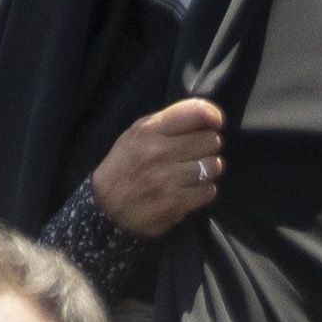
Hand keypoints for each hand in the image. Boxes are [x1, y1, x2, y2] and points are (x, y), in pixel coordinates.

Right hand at [90, 95, 226, 237]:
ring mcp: (169, 179)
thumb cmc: (124, 165)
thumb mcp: (136, 133)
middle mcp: (160, 152)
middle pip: (210, 140)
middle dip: (208, 144)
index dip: (213, 116)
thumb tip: (205, 116)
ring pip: (213, 166)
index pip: (196, 113)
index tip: (215, 122)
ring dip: (208, 168)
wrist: (106, 208)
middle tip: (198, 151)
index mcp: (150, 130)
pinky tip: (191, 188)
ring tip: (195, 171)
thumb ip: (168, 122)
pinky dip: (204, 189)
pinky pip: (209, 190)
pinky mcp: (177, 203)